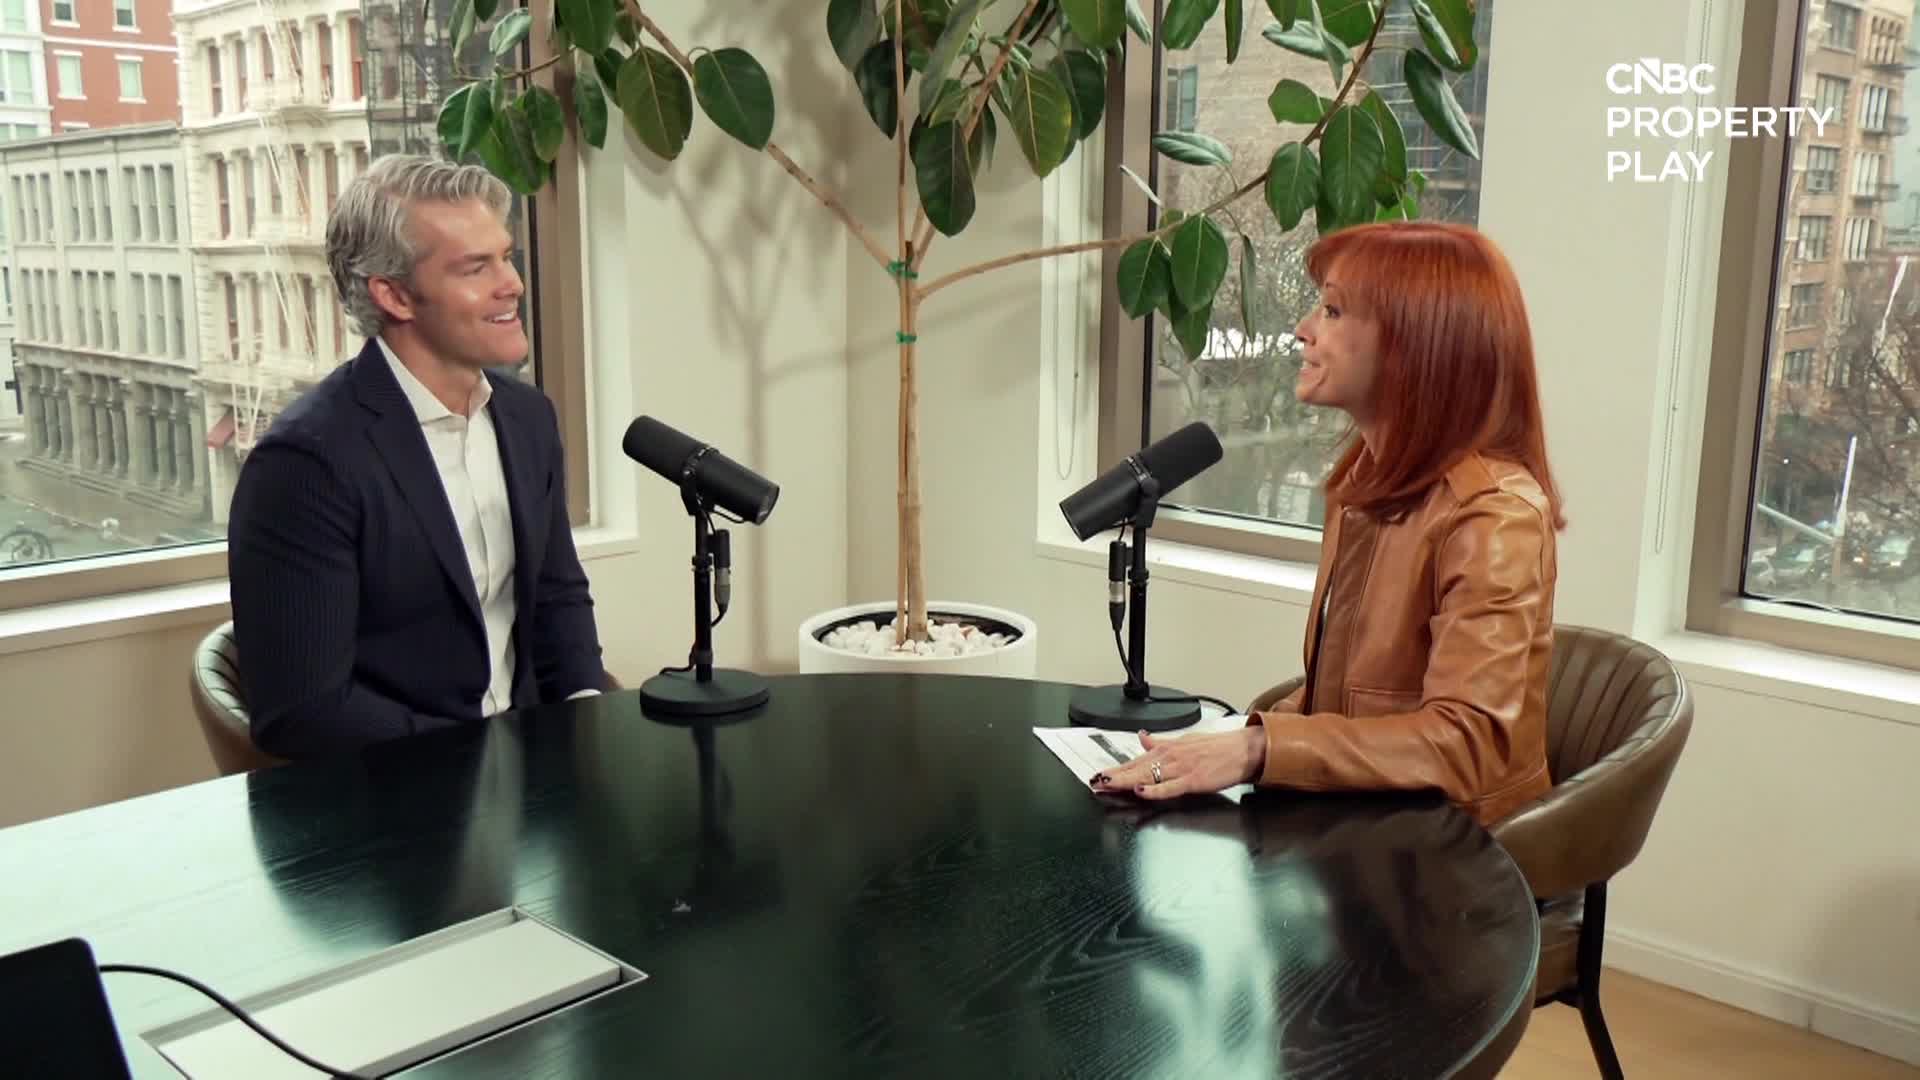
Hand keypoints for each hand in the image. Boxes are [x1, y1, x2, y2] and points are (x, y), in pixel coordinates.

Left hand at [1090, 726, 1267, 800]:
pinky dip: (1154, 789)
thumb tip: (1143, 738)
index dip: (1116, 768)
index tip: (1099, 775)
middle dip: (1113, 775)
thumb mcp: (1185, 741)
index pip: (1135, 760)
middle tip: (1094, 782)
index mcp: (1167, 750)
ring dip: (1125, 780)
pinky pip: (1169, 787)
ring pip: (1148, 775)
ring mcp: (1181, 769)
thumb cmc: (1217, 748)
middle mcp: (1170, 757)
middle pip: (1136, 767)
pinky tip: (1140, 790)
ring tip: (1107, 785)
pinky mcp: (1192, 780)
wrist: (1242, 750)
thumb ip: (1161, 743)